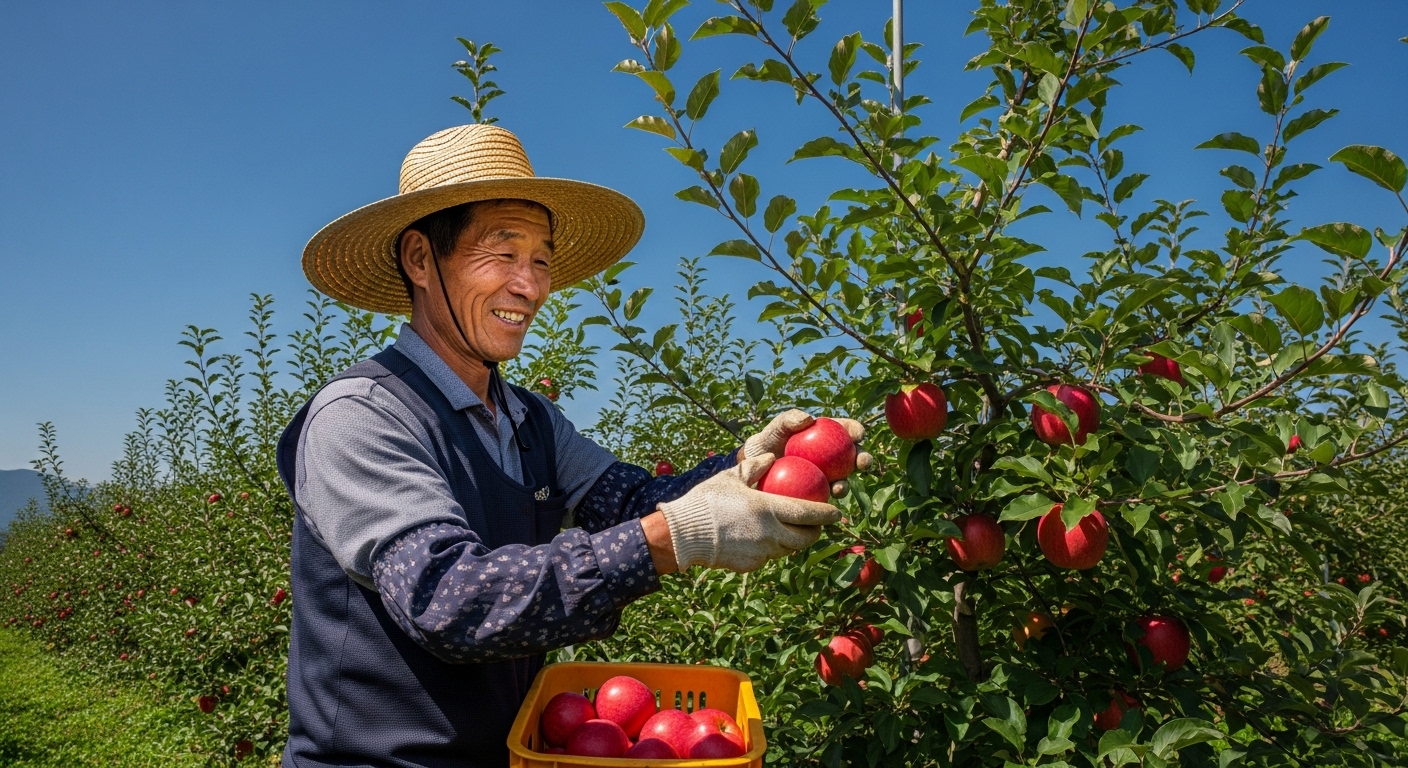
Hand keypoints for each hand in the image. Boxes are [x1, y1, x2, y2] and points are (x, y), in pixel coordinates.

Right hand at [658, 453, 840, 572]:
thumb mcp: (730, 478)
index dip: (826, 513)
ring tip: (793, 531)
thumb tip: (771, 457)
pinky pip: (768, 556)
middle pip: (804, 538)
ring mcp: (761, 553)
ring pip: (788, 549)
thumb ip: (754, 467)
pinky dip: (772, 547)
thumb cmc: (706, 501)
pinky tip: (766, 539)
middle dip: (815, 531)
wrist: (683, 535)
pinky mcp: (751, 565)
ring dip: (794, 541)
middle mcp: (770, 534)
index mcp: (769, 509)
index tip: (837, 511)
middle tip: (816, 524)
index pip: (808, 513)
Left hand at [741, 409, 872, 488]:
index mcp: (825, 436)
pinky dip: (828, 499)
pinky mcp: (817, 495)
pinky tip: (826, 500)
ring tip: (840, 487)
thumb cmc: (765, 444)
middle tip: (862, 462)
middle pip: (853, 457)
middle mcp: (830, 457)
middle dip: (864, 459)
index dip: (856, 431)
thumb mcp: (774, 430)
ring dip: (847, 484)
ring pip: (843, 480)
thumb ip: (788, 420)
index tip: (857, 435)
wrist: (754, 471)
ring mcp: (825, 477)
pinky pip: (826, 498)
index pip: (845, 430)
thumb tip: (809, 419)